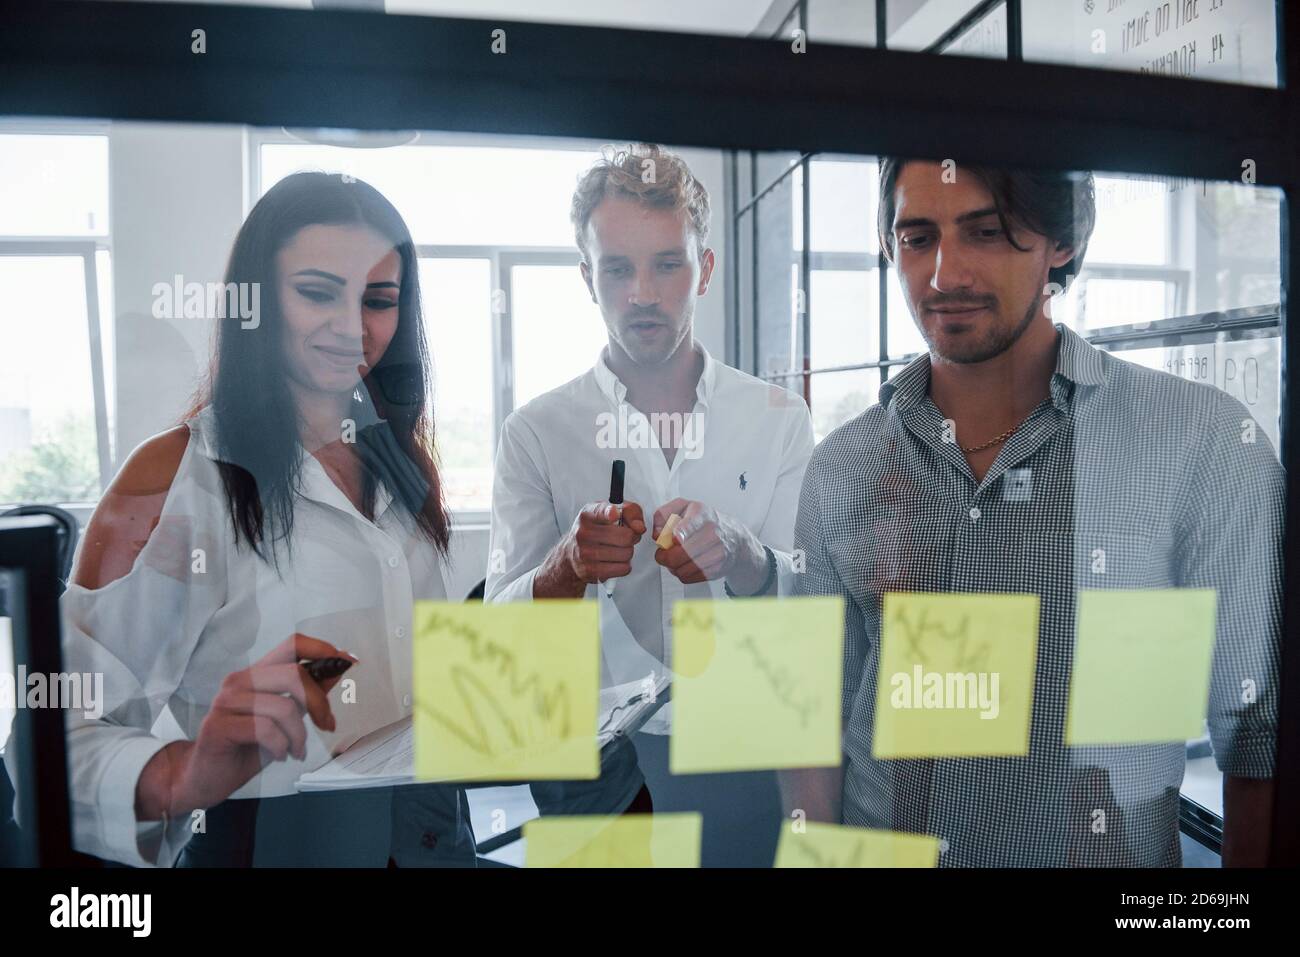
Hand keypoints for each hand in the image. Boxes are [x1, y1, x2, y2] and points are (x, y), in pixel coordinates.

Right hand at [136, 633, 354, 819]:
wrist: (206, 777)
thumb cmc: (246, 746)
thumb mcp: (285, 719)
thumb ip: (307, 694)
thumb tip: (337, 670)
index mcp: (257, 674)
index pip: (292, 645)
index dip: (322, 649)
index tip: (346, 662)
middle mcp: (239, 681)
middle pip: (293, 675)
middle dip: (318, 703)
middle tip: (326, 725)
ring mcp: (226, 702)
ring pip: (282, 707)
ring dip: (298, 735)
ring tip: (295, 750)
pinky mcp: (218, 726)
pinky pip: (265, 729)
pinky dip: (281, 746)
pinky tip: (279, 754)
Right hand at [534, 501, 646, 597]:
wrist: (571, 555)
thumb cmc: (595, 531)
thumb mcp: (609, 513)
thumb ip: (630, 512)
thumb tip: (639, 527)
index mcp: (588, 514)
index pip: (601, 511)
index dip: (611, 513)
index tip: (615, 515)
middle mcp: (583, 532)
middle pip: (626, 536)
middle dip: (632, 537)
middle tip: (626, 538)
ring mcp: (585, 553)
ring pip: (626, 553)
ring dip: (628, 552)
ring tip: (618, 549)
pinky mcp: (591, 571)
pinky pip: (623, 568)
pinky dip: (624, 565)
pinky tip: (615, 561)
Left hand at [652, 498, 765, 589]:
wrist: (734, 536)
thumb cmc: (704, 520)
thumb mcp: (683, 507)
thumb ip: (663, 515)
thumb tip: (656, 534)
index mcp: (701, 514)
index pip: (686, 528)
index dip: (675, 536)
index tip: (671, 540)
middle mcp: (713, 533)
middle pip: (681, 553)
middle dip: (665, 557)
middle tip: (661, 554)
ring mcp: (717, 553)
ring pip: (683, 569)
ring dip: (672, 567)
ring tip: (674, 560)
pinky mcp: (718, 569)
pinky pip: (690, 578)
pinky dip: (682, 574)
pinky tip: (684, 565)